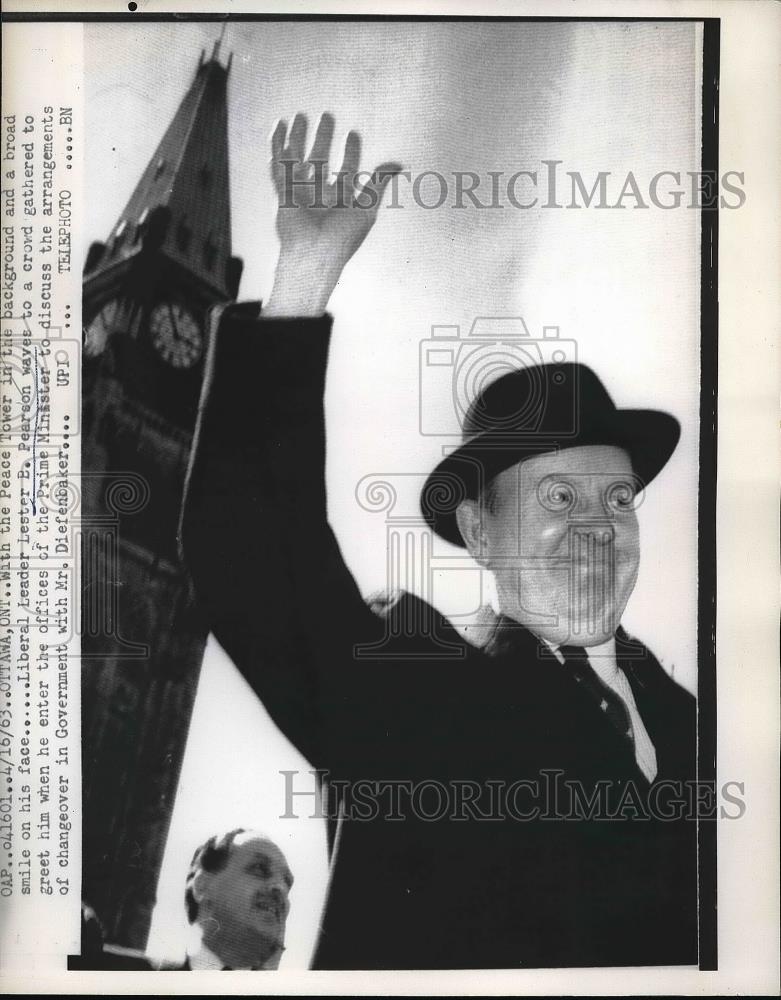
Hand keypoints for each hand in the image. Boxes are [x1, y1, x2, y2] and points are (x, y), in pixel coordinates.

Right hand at [263, 112, 401, 316]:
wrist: (315, 253)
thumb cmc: (342, 237)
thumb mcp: (367, 206)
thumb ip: (378, 183)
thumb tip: (398, 163)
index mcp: (340, 199)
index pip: (346, 169)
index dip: (350, 151)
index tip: (353, 133)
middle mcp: (320, 194)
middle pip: (321, 159)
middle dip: (323, 137)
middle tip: (327, 115)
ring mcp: (300, 192)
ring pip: (298, 158)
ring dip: (299, 136)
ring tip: (301, 115)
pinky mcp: (283, 192)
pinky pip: (278, 164)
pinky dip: (277, 144)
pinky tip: (278, 125)